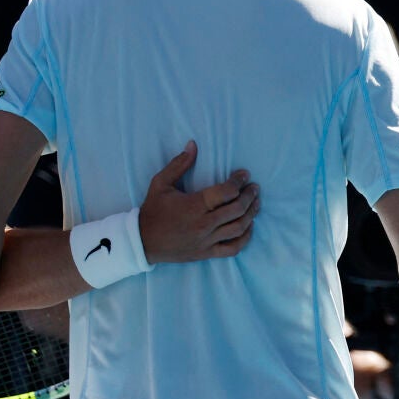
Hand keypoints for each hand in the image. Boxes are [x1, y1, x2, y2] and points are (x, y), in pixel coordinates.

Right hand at [138, 140, 259, 263]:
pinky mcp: (207, 253)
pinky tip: (248, 227)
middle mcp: (203, 224)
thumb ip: (178, 164)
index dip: (238, 181)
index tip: (244, 174)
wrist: (142, 241)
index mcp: (194, 205)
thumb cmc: (152, 210)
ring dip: (251, 214)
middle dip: (250, 196)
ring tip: (256, 203)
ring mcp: (206, 241)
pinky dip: (245, 238)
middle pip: (237, 209)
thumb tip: (193, 145)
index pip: (226, 192)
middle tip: (254, 187)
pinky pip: (233, 248)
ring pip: (238, 228)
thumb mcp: (160, 183)